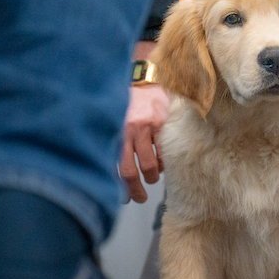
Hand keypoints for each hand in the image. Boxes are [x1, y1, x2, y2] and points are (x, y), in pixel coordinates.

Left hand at [119, 82, 171, 202]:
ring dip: (153, 177)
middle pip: (131, 171)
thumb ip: (115, 143)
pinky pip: (164, 151)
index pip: (114, 167)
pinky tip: (162, 163)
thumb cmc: (127, 104)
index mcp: (114, 133)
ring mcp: (145, 128)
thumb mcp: (116, 121)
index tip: (124, 199)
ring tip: (153, 178)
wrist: (144, 79)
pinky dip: (164, 161)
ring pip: (150, 165)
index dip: (119, 187)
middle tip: (140, 198)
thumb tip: (114, 173)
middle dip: (136, 190)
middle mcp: (126, 132)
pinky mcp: (161, 123)